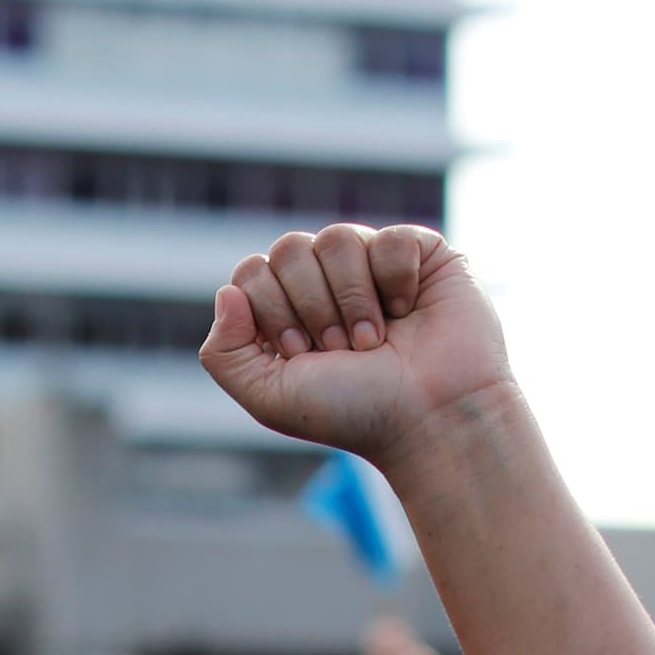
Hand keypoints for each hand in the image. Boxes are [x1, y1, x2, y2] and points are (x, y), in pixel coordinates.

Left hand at [201, 224, 512, 469]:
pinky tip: (409, 311)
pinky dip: (396, 280)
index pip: (253, 272)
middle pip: (289, 249)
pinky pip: (389, 237)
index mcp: (288, 310)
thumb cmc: (355, 412)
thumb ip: (225, 354)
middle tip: (343, 350)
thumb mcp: (270, 397)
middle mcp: (327, 283)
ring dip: (352, 299)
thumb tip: (228, 292)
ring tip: (375, 340)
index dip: (273, 312)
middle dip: (312, 307)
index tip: (305, 354)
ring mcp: (373, 265)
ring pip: (337, 238)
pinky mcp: (420, 254)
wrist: (430, 418)